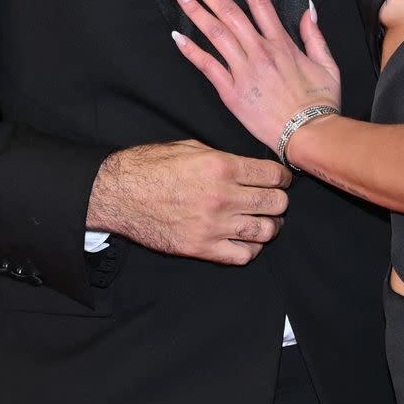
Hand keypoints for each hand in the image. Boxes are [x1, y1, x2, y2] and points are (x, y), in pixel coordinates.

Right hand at [86, 139, 290, 264]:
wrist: (120, 193)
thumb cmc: (152, 166)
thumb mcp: (192, 148)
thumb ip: (225, 158)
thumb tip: (250, 168)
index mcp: (222, 167)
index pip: (273, 175)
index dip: (283, 178)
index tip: (281, 180)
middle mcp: (223, 197)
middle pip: (276, 204)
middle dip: (280, 200)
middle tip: (274, 199)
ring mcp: (214, 226)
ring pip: (265, 231)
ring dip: (271, 225)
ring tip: (267, 221)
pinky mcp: (201, 249)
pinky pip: (243, 256)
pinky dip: (252, 249)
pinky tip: (247, 240)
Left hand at [172, 0, 340, 154]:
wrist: (310, 135)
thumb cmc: (320, 104)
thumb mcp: (328, 64)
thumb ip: (315, 34)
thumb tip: (309, 9)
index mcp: (282, 43)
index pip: (258, 0)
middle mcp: (260, 52)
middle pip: (229, 10)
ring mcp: (244, 71)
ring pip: (215, 33)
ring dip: (195, 10)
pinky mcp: (232, 93)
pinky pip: (208, 67)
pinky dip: (191, 50)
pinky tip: (178, 36)